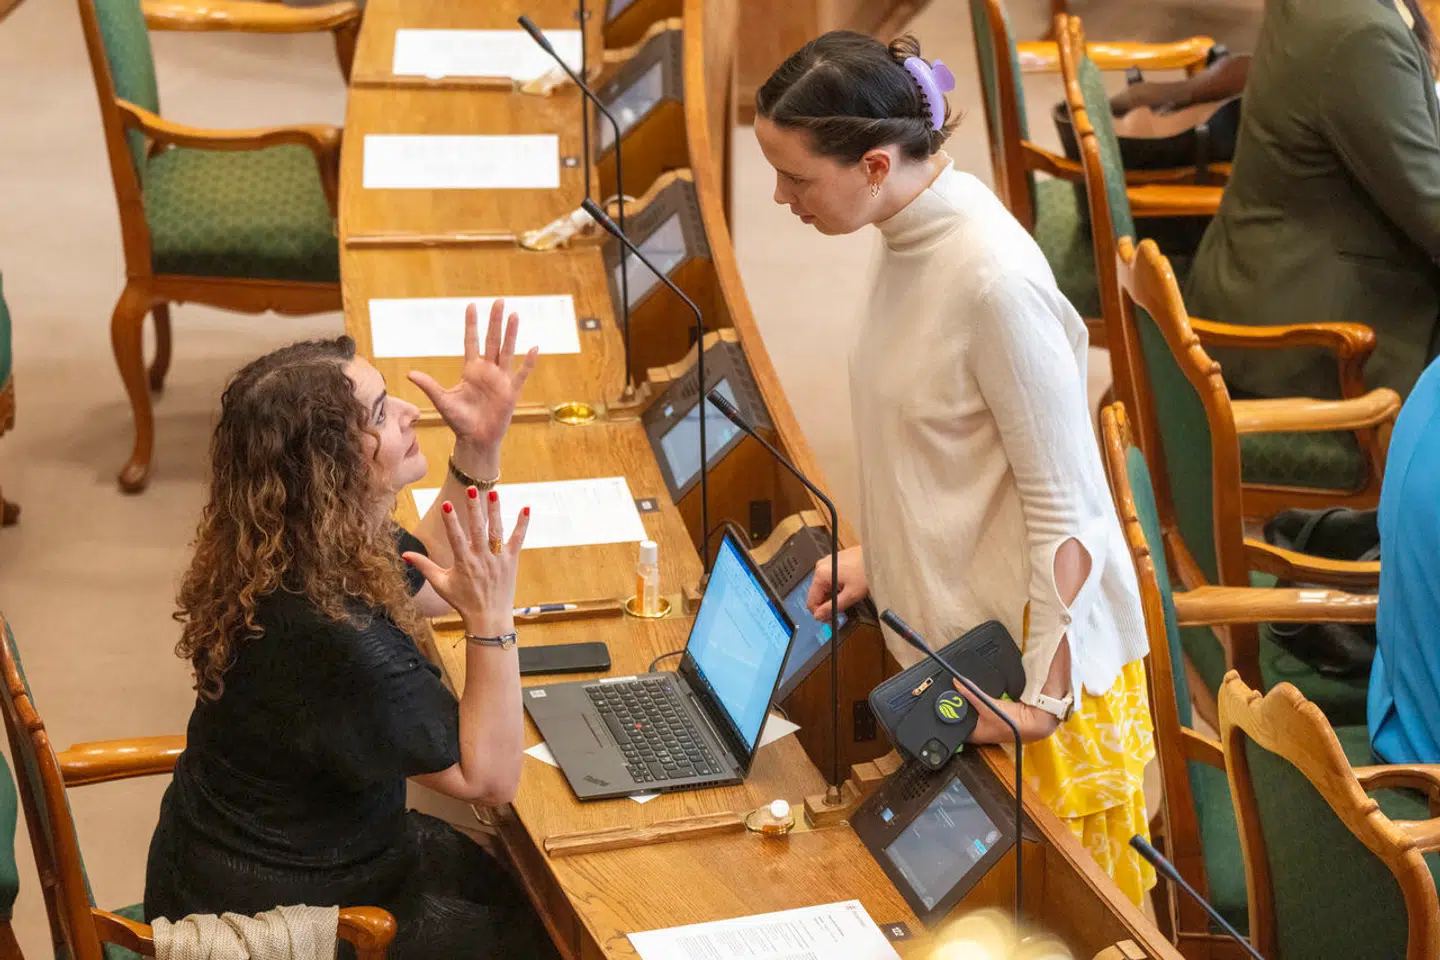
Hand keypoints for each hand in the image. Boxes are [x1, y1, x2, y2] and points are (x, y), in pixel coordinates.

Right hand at [403, 487, 529, 636]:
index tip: (447, 505)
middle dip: (474, 509)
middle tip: (472, 489)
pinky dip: (522, 524)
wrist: (489, 618)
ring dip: (496, 511)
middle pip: (478, 530)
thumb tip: (404, 554)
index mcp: (464, 563)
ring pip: (497, 531)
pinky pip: (518, 539)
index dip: (451, 522)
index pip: (456, 538)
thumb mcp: (441, 584)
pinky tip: (526, 508)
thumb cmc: (462, 601)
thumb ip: (424, 566)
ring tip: (494, 492)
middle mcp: (482, 559)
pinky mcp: (512, 561)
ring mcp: (499, 559)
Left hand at [408, 301, 538, 456]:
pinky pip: (521, 374)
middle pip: (492, 340)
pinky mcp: (511, 392)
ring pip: (507, 351)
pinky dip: (528, 362)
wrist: (475, 440)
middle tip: (499, 301)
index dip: (471, 324)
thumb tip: (409, 373)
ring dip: (511, 334)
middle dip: (495, 321)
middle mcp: (487, 371)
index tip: (471, 305)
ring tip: (515, 315)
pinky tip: (534, 348)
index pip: (471, 341)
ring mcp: (500, 380)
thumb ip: (429, 385)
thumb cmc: (459, 421)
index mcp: (471, 370)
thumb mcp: (442, 401)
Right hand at [807, 545, 866, 621]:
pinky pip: (829, 579)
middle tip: (840, 611)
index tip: (830, 619)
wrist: (878, 556)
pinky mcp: (834, 562)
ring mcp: (827, 563)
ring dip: (832, 596)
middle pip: (817, 594)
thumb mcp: (850, 595)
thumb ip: (832, 607)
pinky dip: (835, 587)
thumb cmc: (866, 572)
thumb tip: (819, 616)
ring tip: (846, 598)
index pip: (811, 601)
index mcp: (821, 574)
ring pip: (823, 587)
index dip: (820, 614)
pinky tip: (847, 589)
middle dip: (826, 605)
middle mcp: (821, 567)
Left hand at [950, 682, 1061, 743]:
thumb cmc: (1012, 723)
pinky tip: (974, 695)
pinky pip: (980, 707)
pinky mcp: (992, 716)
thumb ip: (972, 694)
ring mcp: (985, 724)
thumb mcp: (987, 706)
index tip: (937, 704)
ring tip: (958, 692)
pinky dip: (977, 701)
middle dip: (955, 707)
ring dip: (966, 704)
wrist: (1033, 721)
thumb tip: (957, 683)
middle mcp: (978, 731)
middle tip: (946, 694)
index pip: (952, 727)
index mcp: (973, 735)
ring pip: (970, 712)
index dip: (944, 716)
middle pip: (960, 718)